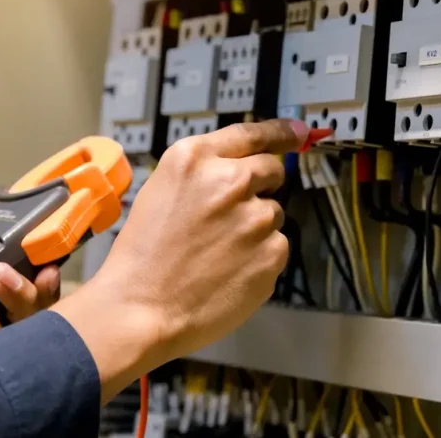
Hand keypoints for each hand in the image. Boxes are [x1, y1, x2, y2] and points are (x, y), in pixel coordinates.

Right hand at [52, 119, 306, 400]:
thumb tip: (245, 169)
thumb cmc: (143, 256)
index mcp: (194, 159)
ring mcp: (255, 217)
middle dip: (261, 187)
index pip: (251, 134)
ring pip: (272, 214)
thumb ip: (203, 174)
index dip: (280, 132)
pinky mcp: (272, 252)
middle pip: (271, 170)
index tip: (299, 131)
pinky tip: (229, 273)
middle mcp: (230, 180)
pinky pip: (276, 248)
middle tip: (234, 216)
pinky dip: (259, 259)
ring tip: (218, 254)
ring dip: (255, 229)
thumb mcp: (160, 192)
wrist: (141, 309)